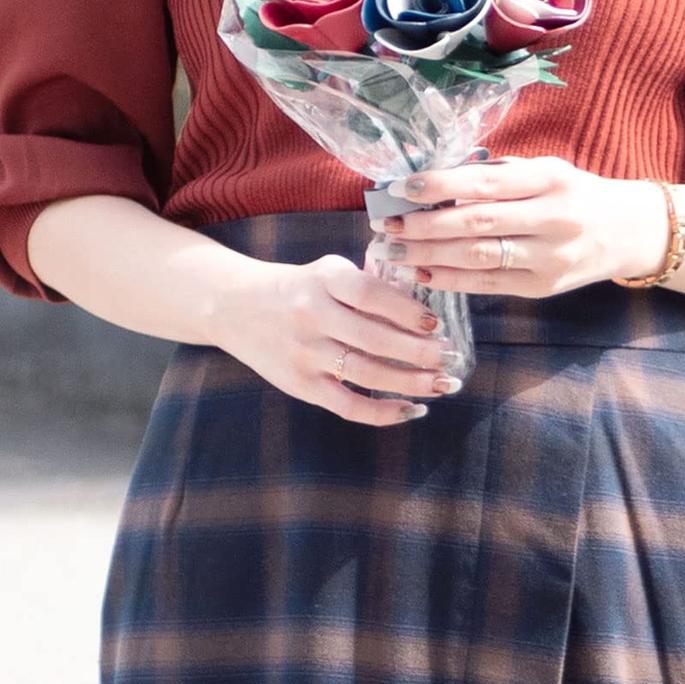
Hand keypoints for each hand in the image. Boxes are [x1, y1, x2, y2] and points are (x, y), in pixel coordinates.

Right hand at [208, 253, 464, 426]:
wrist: (234, 306)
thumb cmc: (294, 288)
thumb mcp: (325, 271)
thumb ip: (367, 285)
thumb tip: (422, 313)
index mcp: (322, 280)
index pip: (372, 295)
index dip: (407, 311)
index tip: (435, 323)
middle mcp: (311, 315)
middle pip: (376, 339)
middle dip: (420, 352)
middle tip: (450, 359)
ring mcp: (305, 353)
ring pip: (368, 374)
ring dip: (411, 382)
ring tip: (440, 384)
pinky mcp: (299, 384)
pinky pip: (348, 405)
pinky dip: (383, 412)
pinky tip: (410, 409)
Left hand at [366, 155, 670, 296]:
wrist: (629, 232)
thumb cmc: (571, 193)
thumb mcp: (543, 171)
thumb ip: (495, 175)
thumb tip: (431, 181)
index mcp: (549, 179)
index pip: (485, 182)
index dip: (439, 185)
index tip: (400, 188)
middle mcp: (553, 218)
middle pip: (476, 222)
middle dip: (423, 224)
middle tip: (385, 224)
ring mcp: (549, 256)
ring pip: (477, 256)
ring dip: (428, 254)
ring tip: (392, 251)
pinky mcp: (542, 287)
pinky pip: (486, 284)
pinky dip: (449, 279)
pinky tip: (420, 272)